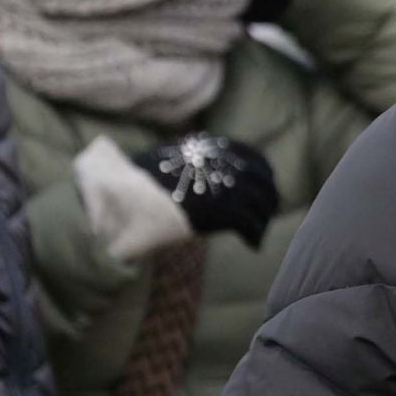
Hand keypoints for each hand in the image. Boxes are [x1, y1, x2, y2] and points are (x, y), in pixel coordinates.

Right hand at [133, 134, 279, 247]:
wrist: (126, 193)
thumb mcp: (170, 157)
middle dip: (268, 198)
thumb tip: (199, 168)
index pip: (252, 157)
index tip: (265, 185)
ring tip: (259, 232)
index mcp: (214, 149)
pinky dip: (255, 235)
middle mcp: (224, 164)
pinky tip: (253, 245)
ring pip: (260, 204)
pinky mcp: (220, 211)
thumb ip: (192, 161)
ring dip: (263, 219)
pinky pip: (249, 224)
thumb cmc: (140, 178)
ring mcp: (223, 186)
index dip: (263, 173)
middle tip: (266, 213)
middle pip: (262, 181)